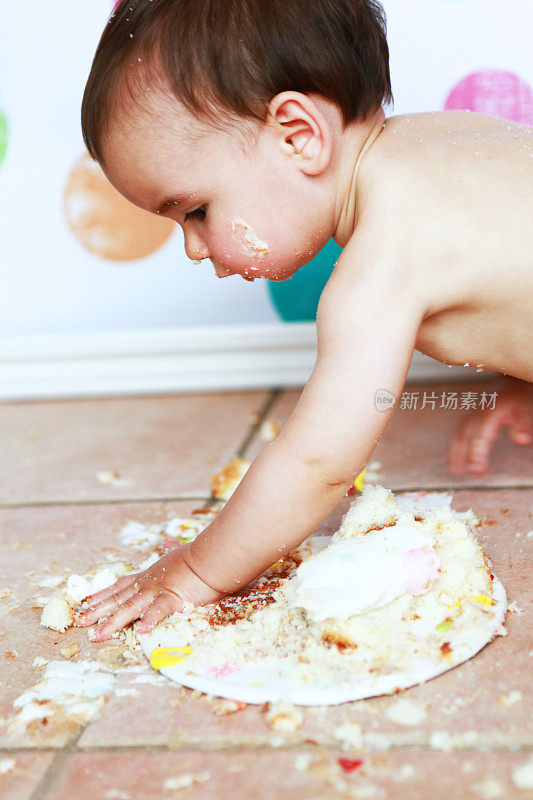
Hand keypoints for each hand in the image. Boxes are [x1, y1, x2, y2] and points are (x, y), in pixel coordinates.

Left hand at [73, 542, 223, 640]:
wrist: (209, 556)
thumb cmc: (196, 556)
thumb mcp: (178, 552)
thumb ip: (171, 549)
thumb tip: (167, 540)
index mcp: (148, 575)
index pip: (119, 586)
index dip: (102, 595)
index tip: (86, 602)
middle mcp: (147, 584)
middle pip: (117, 599)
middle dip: (97, 612)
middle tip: (79, 622)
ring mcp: (157, 591)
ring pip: (129, 608)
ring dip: (112, 622)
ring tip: (98, 635)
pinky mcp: (172, 598)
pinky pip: (158, 611)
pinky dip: (149, 621)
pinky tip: (139, 632)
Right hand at [449, 378, 531, 474]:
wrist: (515, 378)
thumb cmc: (521, 393)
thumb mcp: (527, 407)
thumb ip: (524, 424)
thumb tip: (520, 440)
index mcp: (490, 412)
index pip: (479, 436)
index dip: (476, 453)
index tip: (476, 469)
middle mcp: (478, 412)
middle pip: (464, 434)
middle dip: (460, 454)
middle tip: (460, 473)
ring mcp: (474, 412)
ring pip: (459, 432)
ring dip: (455, 450)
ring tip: (454, 469)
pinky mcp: (474, 414)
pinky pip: (462, 430)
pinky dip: (458, 444)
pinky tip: (458, 456)